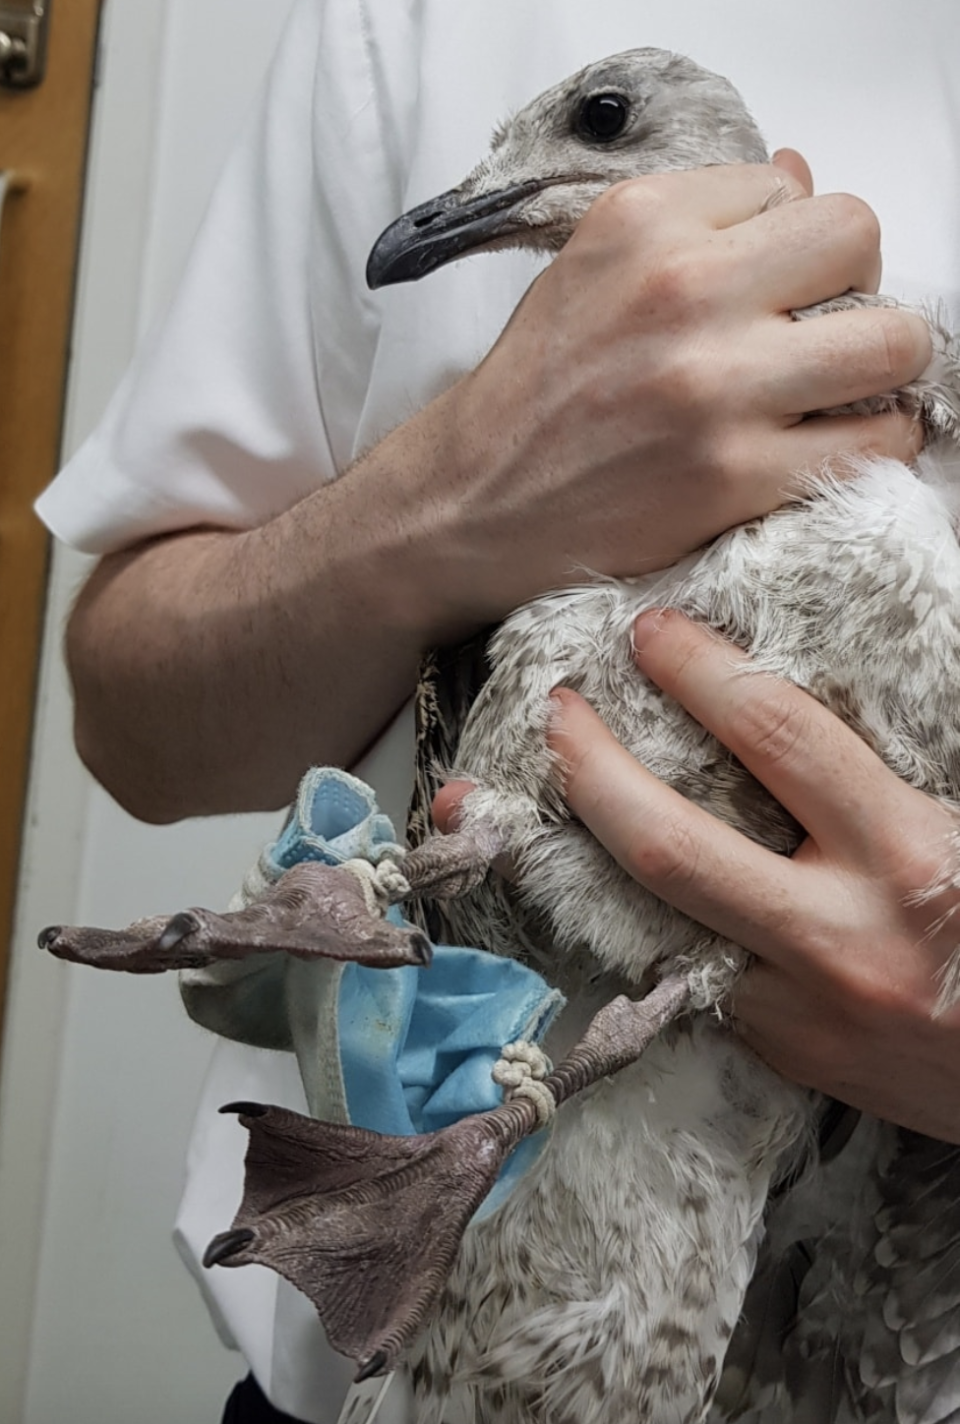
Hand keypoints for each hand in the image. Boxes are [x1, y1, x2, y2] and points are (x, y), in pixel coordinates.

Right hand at [430, 155, 929, 626]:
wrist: (472, 504)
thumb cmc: (531, 393)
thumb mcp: (590, 269)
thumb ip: (695, 221)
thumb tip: (798, 177)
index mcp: (643, 224)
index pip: (791, 188)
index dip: (787, 244)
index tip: (764, 291)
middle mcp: (680, 291)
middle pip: (857, 238)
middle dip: (853, 286)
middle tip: (819, 331)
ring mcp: (713, 388)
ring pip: (892, 342)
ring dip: (880, 367)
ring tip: (838, 391)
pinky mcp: (734, 475)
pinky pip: (874, 443)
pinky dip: (871, 445)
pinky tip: (828, 446)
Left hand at [542, 609, 959, 1142]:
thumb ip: (880, 780)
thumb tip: (782, 716)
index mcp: (907, 856)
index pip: (777, 738)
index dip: (700, 673)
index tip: (651, 634)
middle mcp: (842, 937)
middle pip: (673, 845)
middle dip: (595, 771)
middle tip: (558, 714)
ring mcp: (801, 1010)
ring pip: (658, 921)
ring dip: (597, 855)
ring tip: (556, 795)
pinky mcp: (784, 1053)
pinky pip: (699, 970)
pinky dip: (667, 920)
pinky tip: (644, 884)